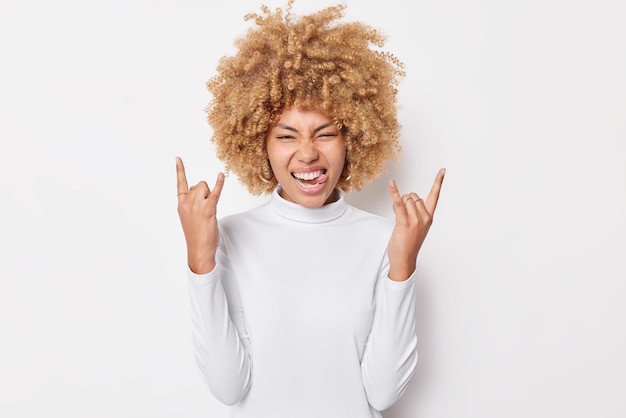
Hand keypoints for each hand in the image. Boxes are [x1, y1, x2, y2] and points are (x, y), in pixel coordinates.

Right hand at [176, 156, 224, 273]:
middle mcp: (186, 203)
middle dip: (205, 192)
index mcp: (180, 204)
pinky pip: (214, 192)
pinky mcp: (208, 209)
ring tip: (208, 211)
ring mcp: (196, 205)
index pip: (180, 183)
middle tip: (205, 209)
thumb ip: (192, 204)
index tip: (178, 158)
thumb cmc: (196, 235)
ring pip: (205, 187)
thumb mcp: (189, 217)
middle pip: (199, 184)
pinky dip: (219, 183)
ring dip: (210, 195)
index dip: (180, 170)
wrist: (198, 250)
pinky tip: (221, 176)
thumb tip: (202, 192)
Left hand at [386, 168, 444, 281]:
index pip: (435, 196)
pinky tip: (391, 183)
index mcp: (429, 217)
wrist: (404, 260)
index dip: (438, 182)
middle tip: (402, 214)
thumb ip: (415, 212)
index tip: (443, 170)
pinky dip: (394, 192)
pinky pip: (398, 203)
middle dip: (405, 200)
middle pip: (414, 196)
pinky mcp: (404, 223)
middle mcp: (424, 217)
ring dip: (399, 203)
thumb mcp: (416, 227)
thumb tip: (407, 199)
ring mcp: (415, 220)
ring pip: (406, 199)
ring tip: (398, 218)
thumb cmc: (408, 244)